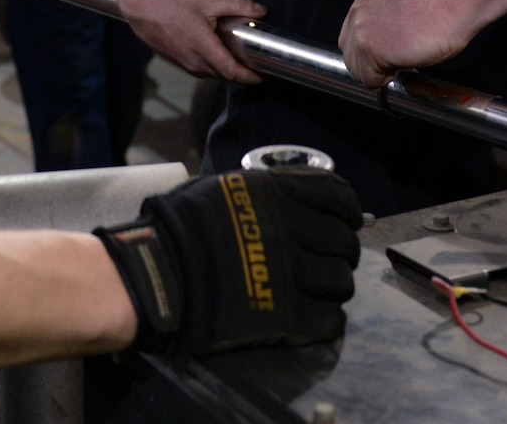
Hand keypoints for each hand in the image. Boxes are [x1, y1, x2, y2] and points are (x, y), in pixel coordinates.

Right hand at [95, 167, 361, 354]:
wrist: (158, 276)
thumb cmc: (179, 227)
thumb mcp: (220, 188)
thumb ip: (259, 193)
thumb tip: (282, 194)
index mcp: (277, 193)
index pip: (337, 196)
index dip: (348, 210)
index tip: (347, 220)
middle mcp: (292, 229)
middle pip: (343, 242)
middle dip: (343, 251)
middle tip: (332, 258)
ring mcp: (291, 274)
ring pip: (341, 281)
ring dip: (336, 286)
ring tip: (324, 290)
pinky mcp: (285, 315)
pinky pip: (328, 319)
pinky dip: (329, 319)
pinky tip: (318, 317)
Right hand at [120, 0, 264, 84]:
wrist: (144, 14)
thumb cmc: (174, 5)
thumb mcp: (207, 0)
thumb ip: (236, 5)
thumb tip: (262, 10)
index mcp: (203, 47)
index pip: (232, 72)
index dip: (253, 77)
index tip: (269, 74)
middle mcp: (196, 63)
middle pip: (228, 77)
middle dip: (248, 76)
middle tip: (266, 67)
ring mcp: (189, 67)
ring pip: (218, 76)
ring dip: (234, 73)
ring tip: (251, 63)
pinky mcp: (185, 66)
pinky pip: (208, 72)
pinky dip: (221, 69)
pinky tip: (228, 57)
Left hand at [338, 0, 473, 86]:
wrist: (449, 10)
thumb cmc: (432, 13)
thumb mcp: (393, 11)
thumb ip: (377, 25)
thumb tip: (373, 49)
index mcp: (361, 4)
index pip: (349, 43)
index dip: (369, 55)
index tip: (388, 54)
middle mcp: (356, 16)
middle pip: (350, 59)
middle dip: (371, 66)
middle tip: (397, 58)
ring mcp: (361, 34)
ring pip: (358, 72)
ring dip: (379, 73)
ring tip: (402, 58)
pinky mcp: (371, 50)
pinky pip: (370, 80)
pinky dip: (386, 80)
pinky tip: (403, 62)